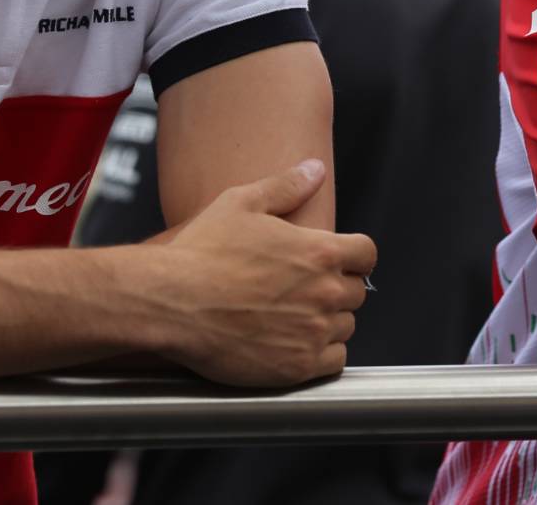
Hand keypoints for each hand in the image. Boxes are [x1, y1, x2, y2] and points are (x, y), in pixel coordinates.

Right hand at [151, 158, 375, 385]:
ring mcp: (313, 332)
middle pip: (356, 293)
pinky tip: (296, 344)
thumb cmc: (201, 252)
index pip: (367, 254)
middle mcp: (324, 292)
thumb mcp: (241, 203)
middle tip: (304, 290)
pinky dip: (322, 355)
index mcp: (318, 251)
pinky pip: (334, 362)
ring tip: (295, 317)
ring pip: (345, 327)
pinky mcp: (297, 366)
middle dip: (336, 289)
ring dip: (329, 322)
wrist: (170, 302)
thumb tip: (315, 170)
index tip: (339, 262)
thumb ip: (286, 186)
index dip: (354, 256)